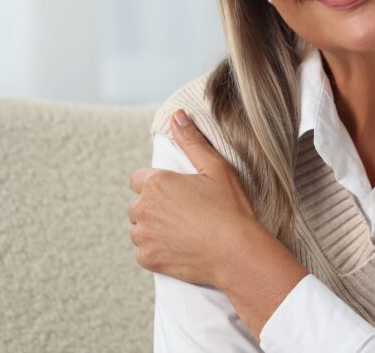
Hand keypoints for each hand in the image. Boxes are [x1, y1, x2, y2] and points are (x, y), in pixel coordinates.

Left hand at [128, 109, 260, 287]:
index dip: (155, 184)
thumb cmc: (230, 209)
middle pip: (137, 205)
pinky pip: (143, 252)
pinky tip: (178, 247)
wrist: (237, 253)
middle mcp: (144, 209)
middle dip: (153, 207)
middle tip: (181, 212)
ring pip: (138, 229)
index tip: (172, 191)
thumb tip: (176, 115)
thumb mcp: (215, 168)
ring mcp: (144, 236)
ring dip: (152, 229)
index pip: (137, 179)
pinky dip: (155, 251)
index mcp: (157, 183)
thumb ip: (192, 141)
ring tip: (180, 230)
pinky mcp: (149, 259)